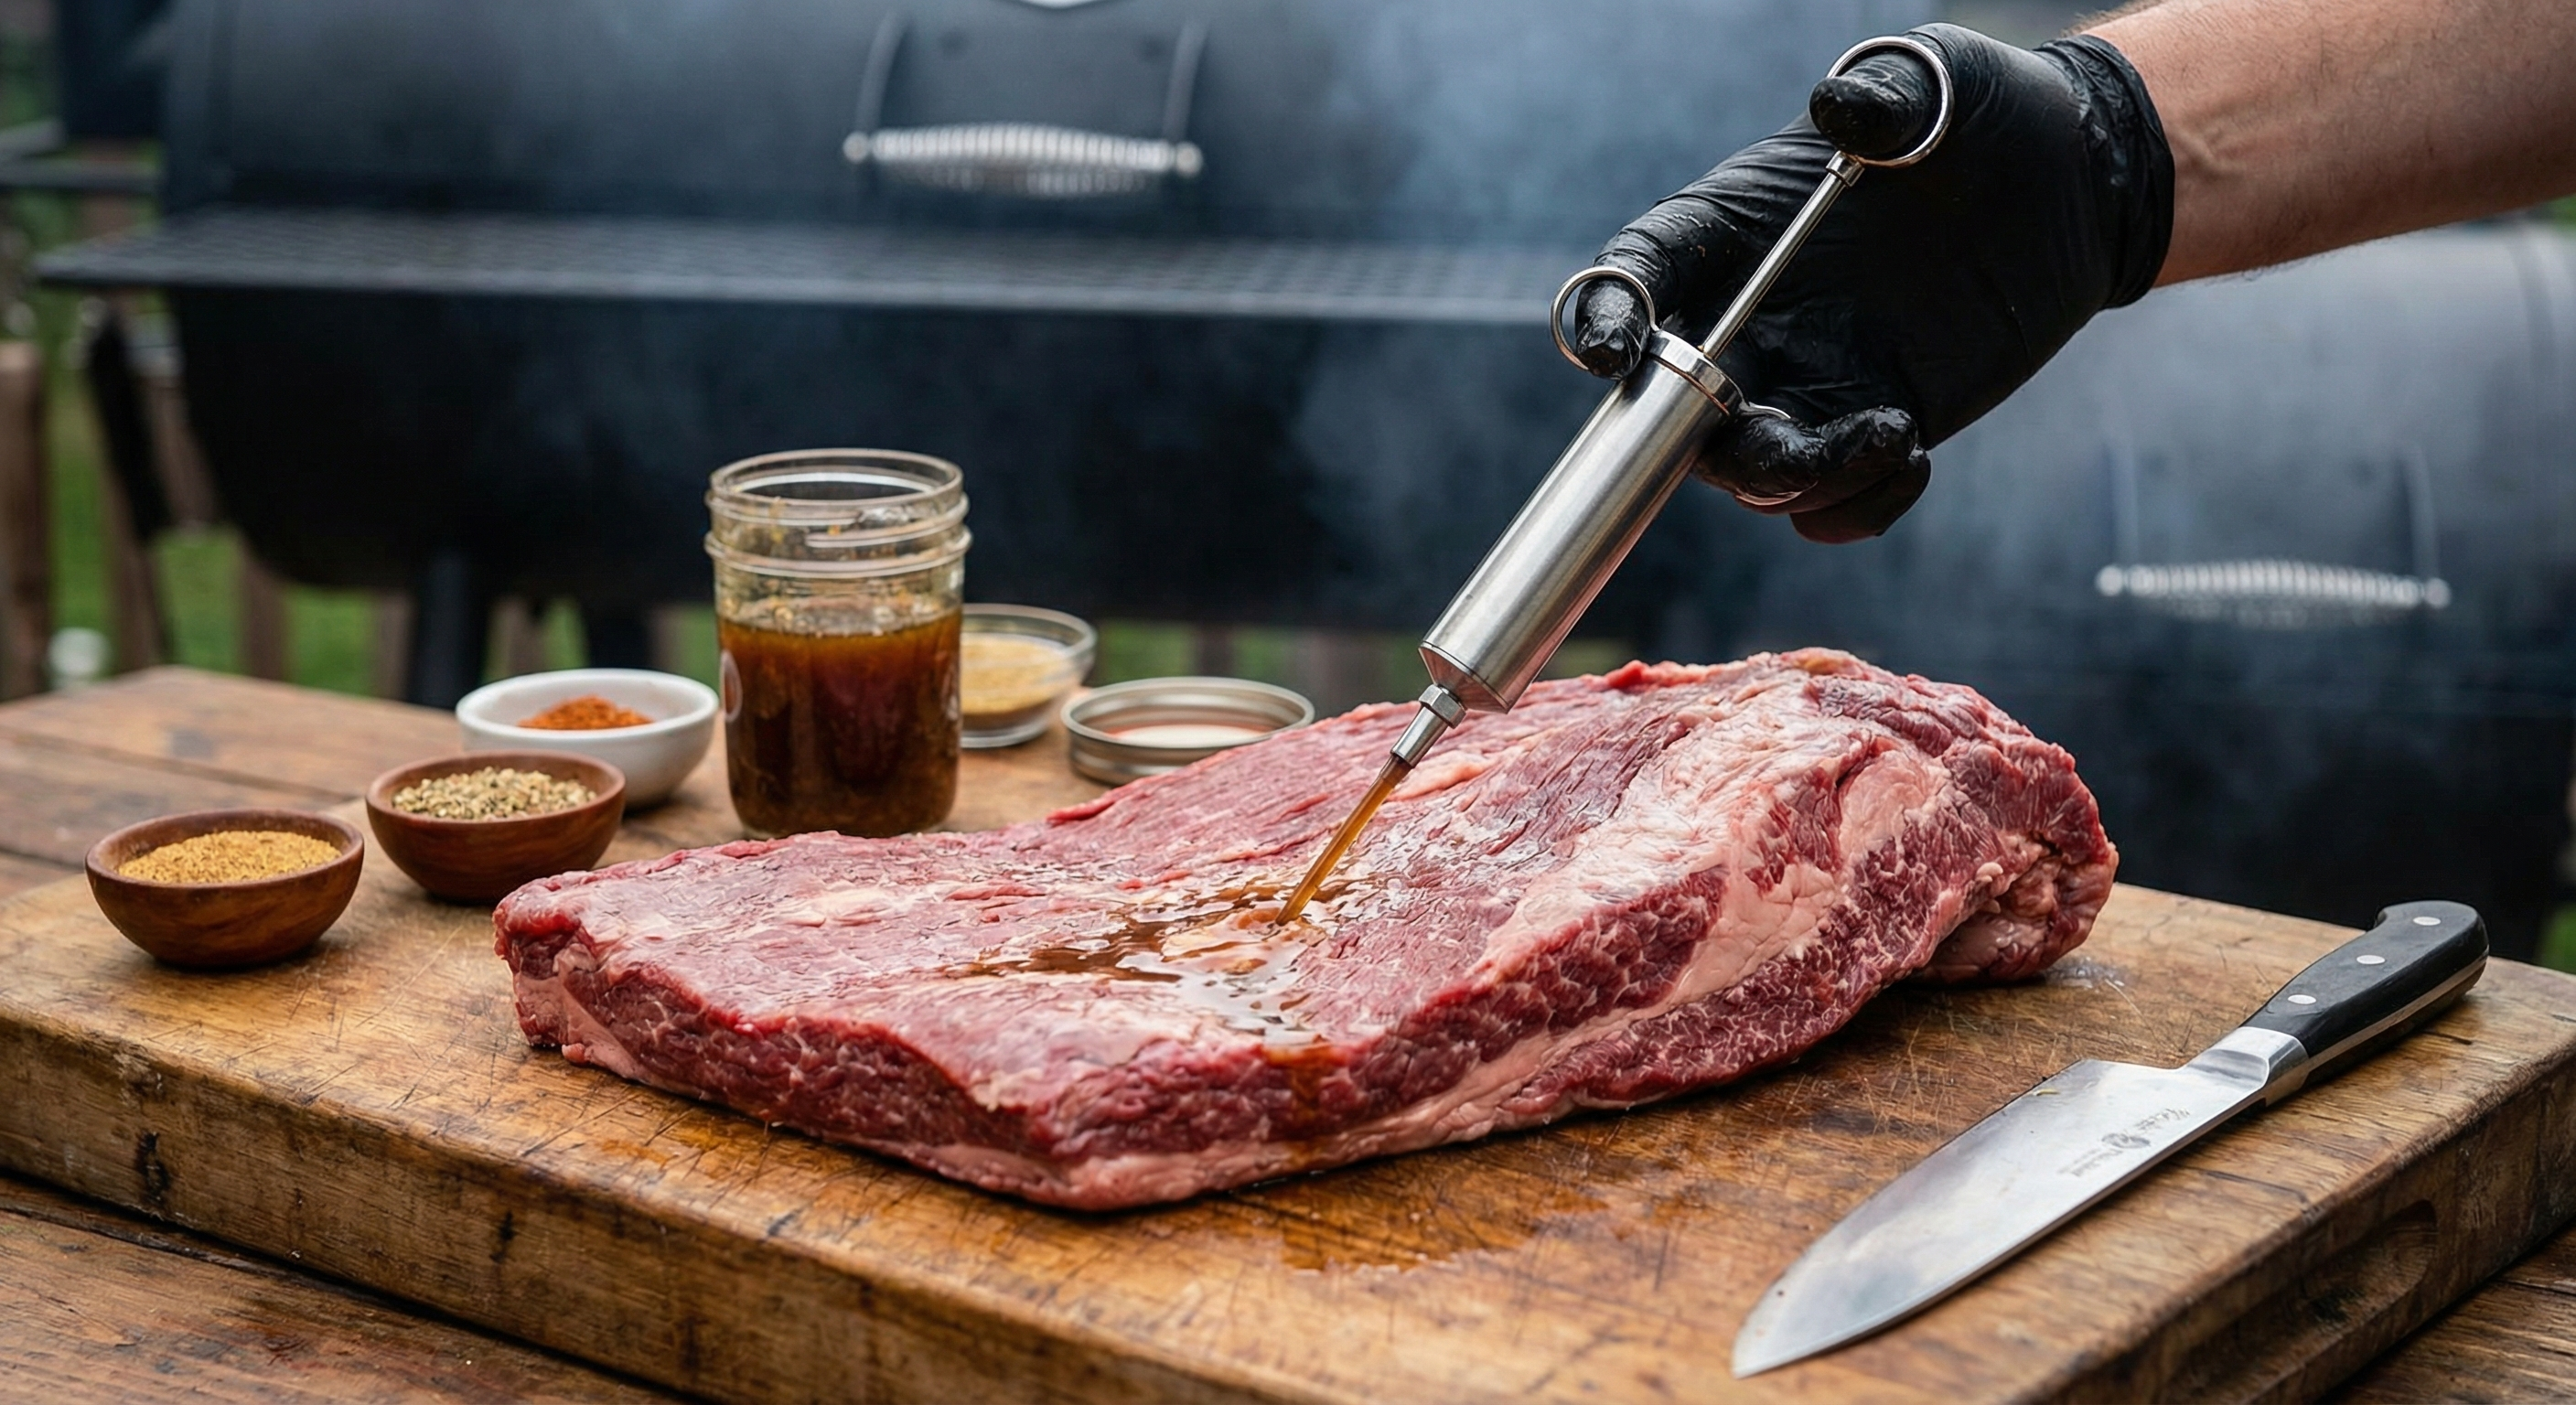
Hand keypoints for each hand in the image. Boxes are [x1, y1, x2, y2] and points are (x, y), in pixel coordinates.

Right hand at [1572, 24, 2170, 541]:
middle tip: (1786, 436)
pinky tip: (1911, 457)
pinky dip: (1855, 506)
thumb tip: (1842, 106)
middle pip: (1673, 411)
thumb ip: (1880, 98)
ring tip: (1895, 434)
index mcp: (1726, 232)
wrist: (2062, 181)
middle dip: (1706, 442)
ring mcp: (1801, 385)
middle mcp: (1745, 322)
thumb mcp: (1929, 86)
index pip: (1634, 276)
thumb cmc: (1973, 120)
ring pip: (1752, 475)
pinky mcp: (1864, 427)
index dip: (1605, 316)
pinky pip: (1826, 505)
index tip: (1613, 352)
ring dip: (1805, 477)